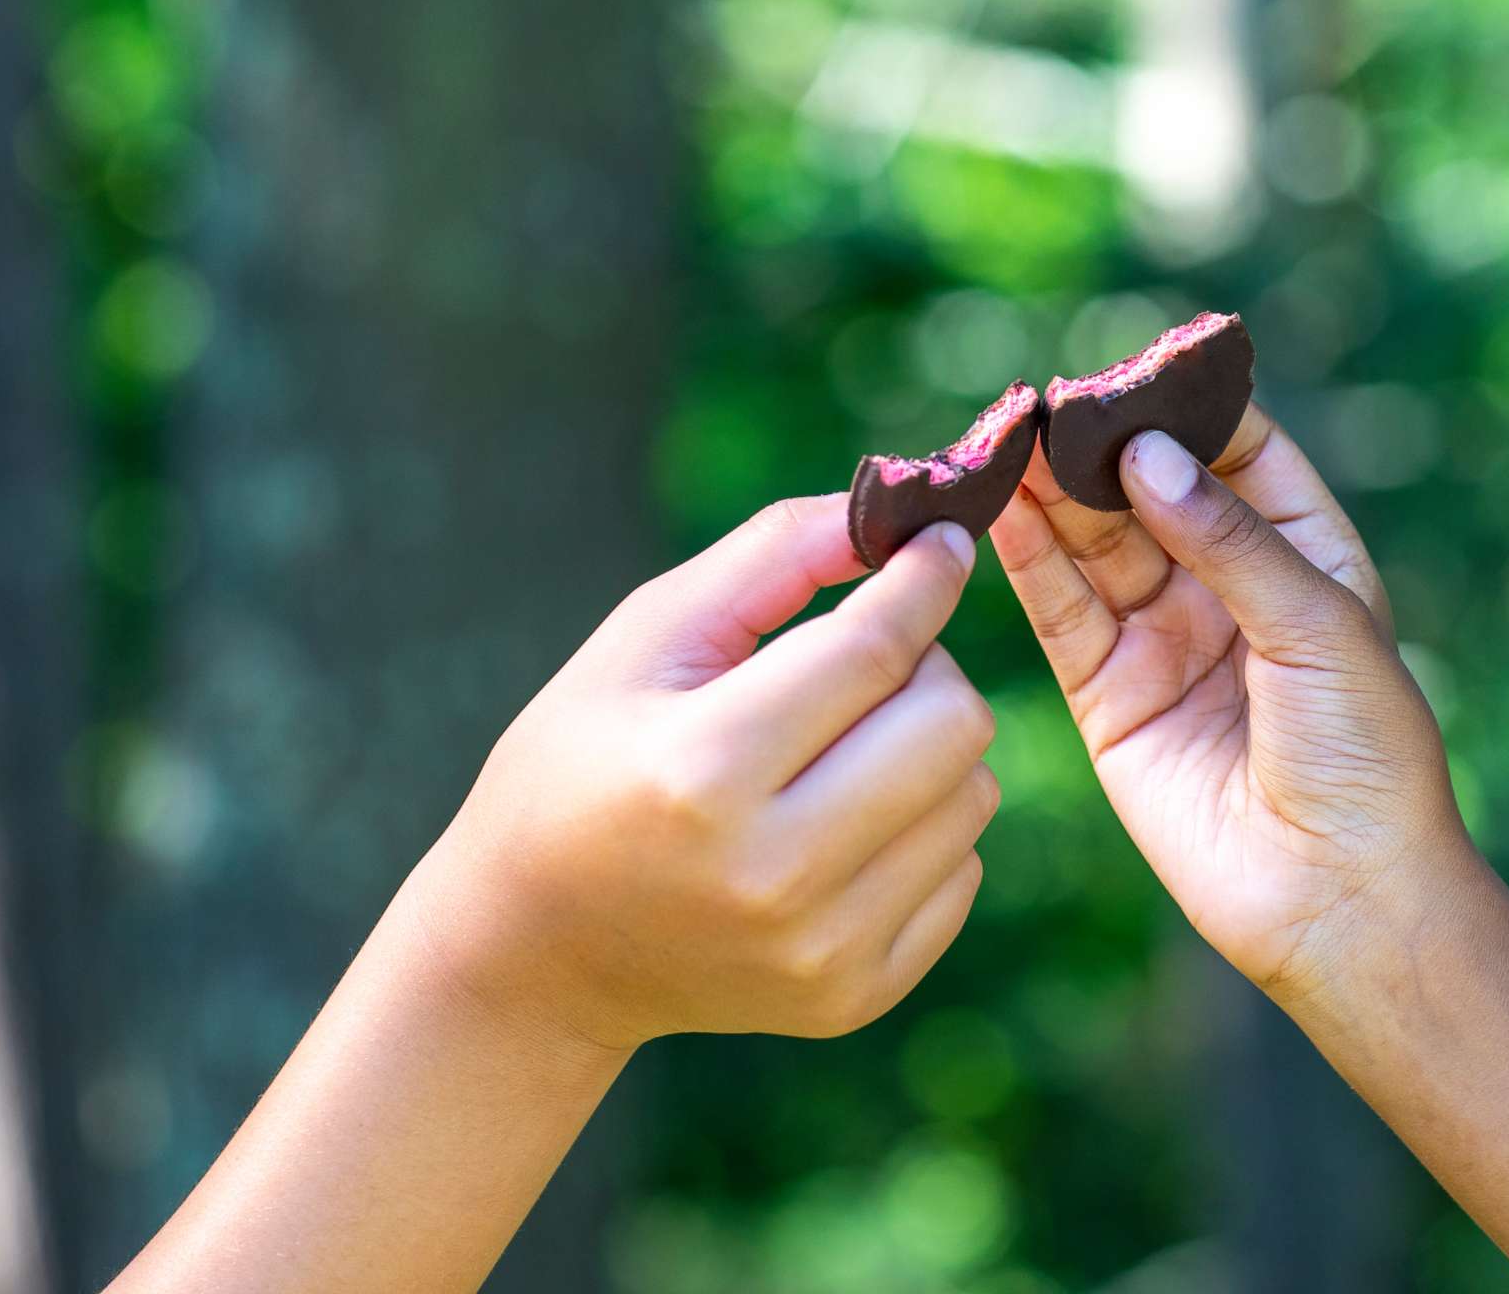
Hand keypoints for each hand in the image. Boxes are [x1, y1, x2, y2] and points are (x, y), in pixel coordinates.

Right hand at [411, 496, 998, 1049]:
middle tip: (868, 661)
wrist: (535, 953)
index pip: (875, 649)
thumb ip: (771, 556)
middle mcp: (773, 874)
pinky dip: (924, 829)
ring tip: (843, 747)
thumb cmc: (584, 764)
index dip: (924, 577)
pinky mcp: (853, 996)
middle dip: (925, 666)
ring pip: (974, 794)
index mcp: (704, 771)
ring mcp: (820, 950)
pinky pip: (963, 871)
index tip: (942, 540)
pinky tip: (843, 825)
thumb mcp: (643, 640)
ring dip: (928, 749)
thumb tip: (903, 513)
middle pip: (953, 723)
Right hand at [989, 408, 1472, 1001]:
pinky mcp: (1110, 696)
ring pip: (1096, 545)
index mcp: (1304, 553)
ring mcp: (1165, 640)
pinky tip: (1000, 510)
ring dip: (1052, 494)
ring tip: (1005, 442)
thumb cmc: (1365, 755)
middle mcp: (1228, 588)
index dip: (1185, 406)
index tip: (1131, 367)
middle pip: (1151, 492)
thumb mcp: (1318, 624)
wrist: (1341, 896)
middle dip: (1099, 446)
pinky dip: (1029, 562)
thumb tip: (1145, 453)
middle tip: (1042, 403)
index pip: (1237, 452)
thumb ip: (1227, 537)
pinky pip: (1062, 614)